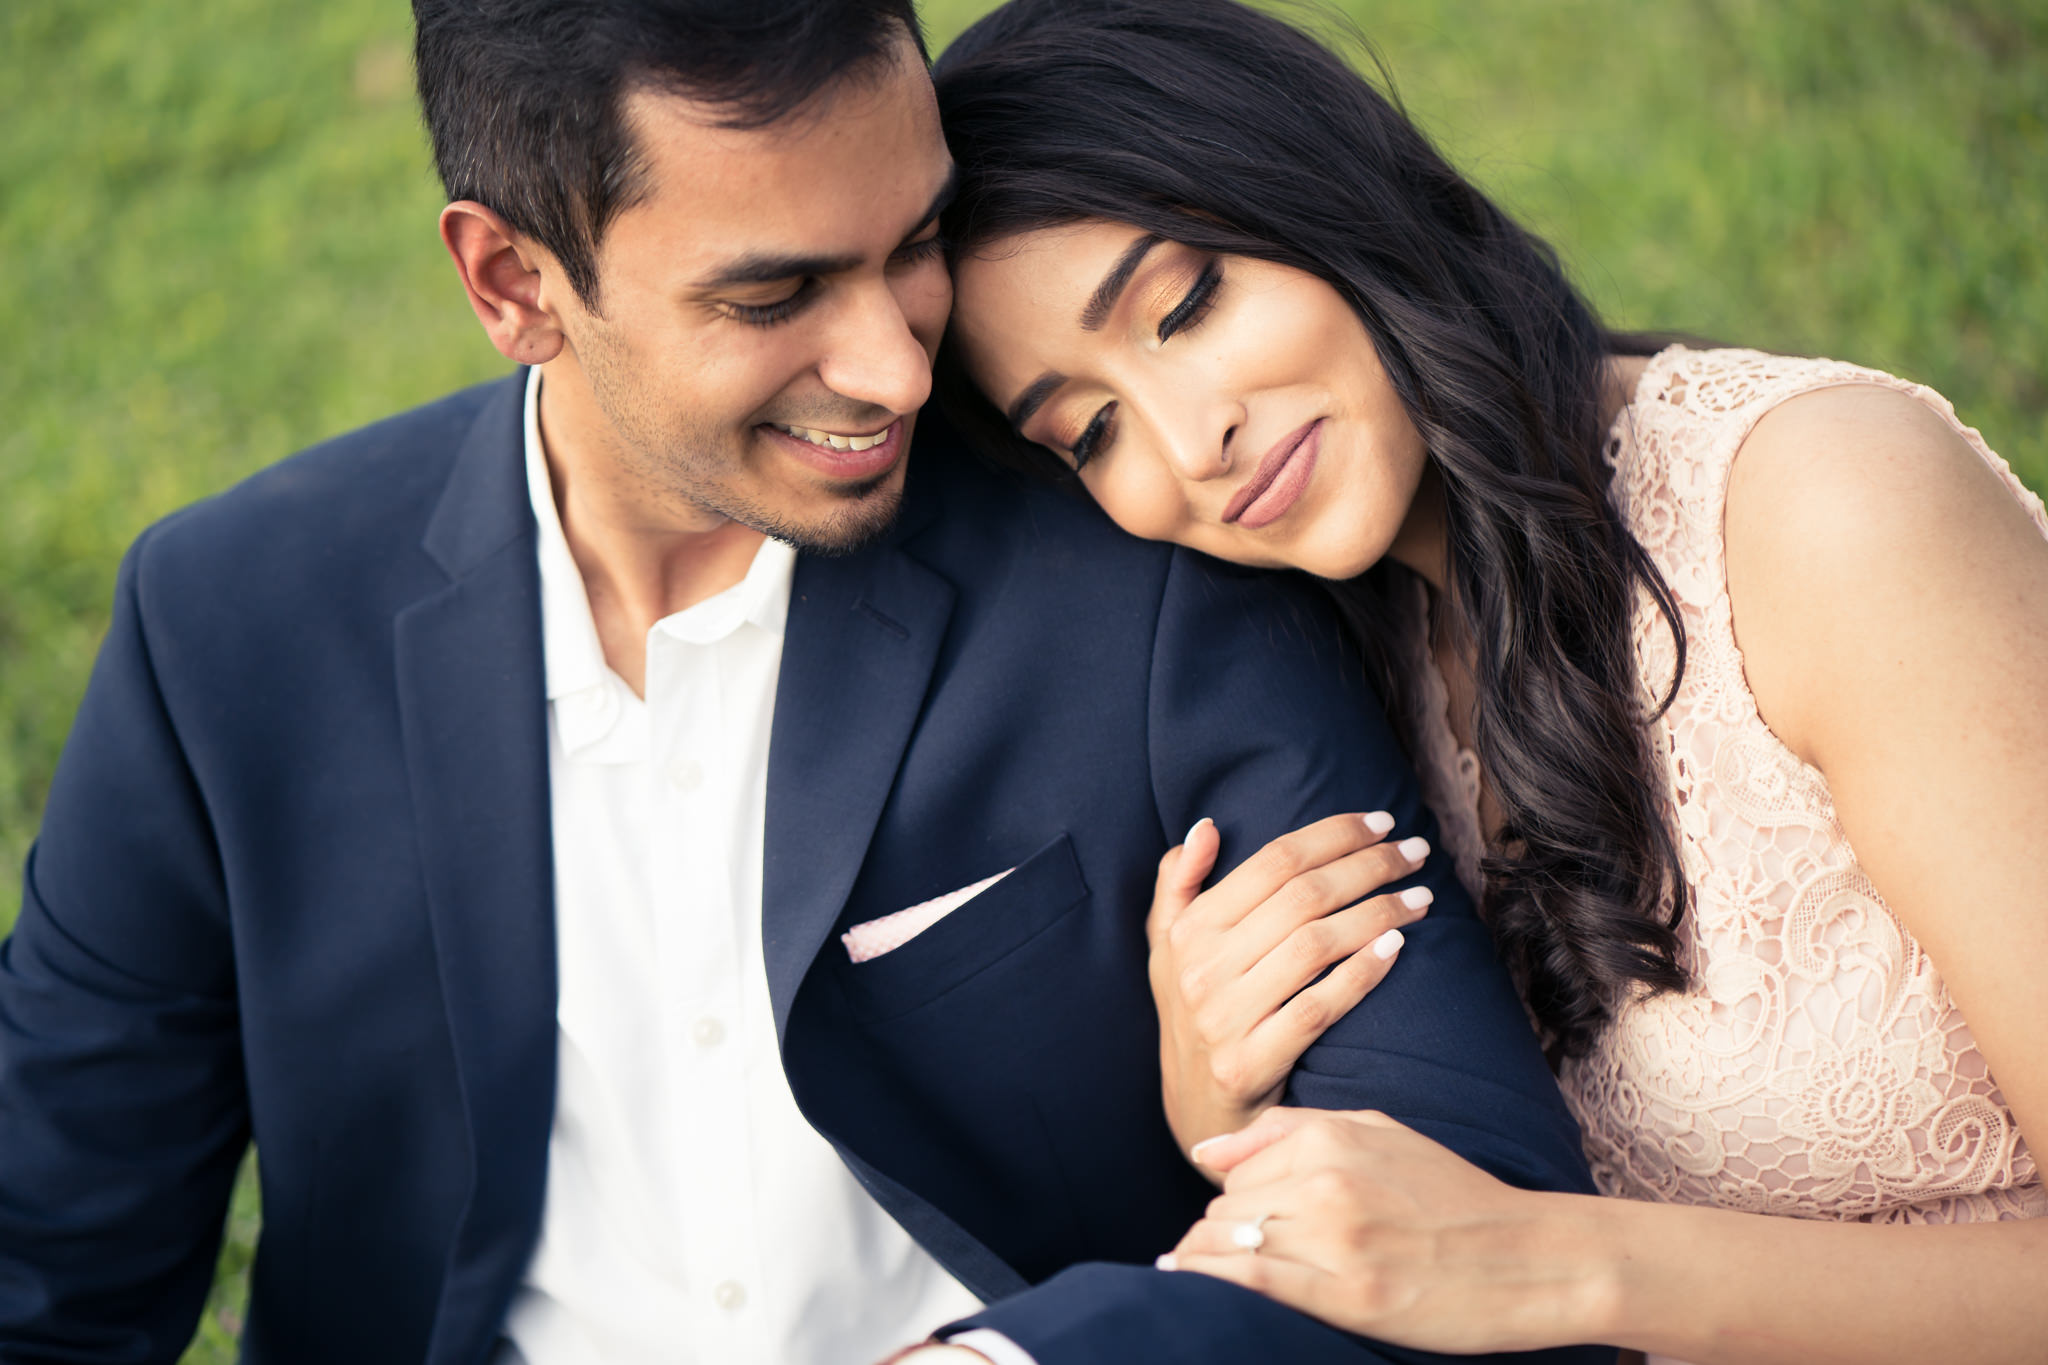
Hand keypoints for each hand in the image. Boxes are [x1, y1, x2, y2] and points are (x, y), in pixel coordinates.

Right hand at [1148, 813, 1432, 1167]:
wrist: (1198, 1114)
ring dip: (1378, 913)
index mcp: (1187, 930)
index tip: (1382, 822)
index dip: (1333, 835)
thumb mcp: (1168, 948)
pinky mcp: (1250, 1064)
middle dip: (1369, 866)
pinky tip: (1397, 949)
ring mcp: (1224, 1019)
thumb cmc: (1195, 1015)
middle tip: (1418, 853)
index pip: (1272, 862)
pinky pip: (1319, 1008)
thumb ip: (1179, 884)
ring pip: (1315, 946)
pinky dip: (1361, 974)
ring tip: (1423, 899)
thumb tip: (1206, 827)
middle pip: (1302, 897)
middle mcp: (1202, 969)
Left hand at [1162, 1109, 1604, 1353]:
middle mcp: (1326, 1181)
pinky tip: (1187, 1281)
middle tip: (1240, 1256)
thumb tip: (1204, 1152)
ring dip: (1209, 1261)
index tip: (1243, 1226)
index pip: (1236, 1173)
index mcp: (1331, 1138)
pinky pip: (1251, 1280)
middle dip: (1222, 1234)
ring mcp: (1336, 1239)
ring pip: (1226, 1243)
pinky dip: (1210, 1280)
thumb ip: (1285, 1133)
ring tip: (1205, 1274)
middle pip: (1225, 1210)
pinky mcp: (1348, 1294)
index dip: (1235, 1204)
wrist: (1530, 1257)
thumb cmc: (1453, 1195)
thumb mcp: (1377, 1135)